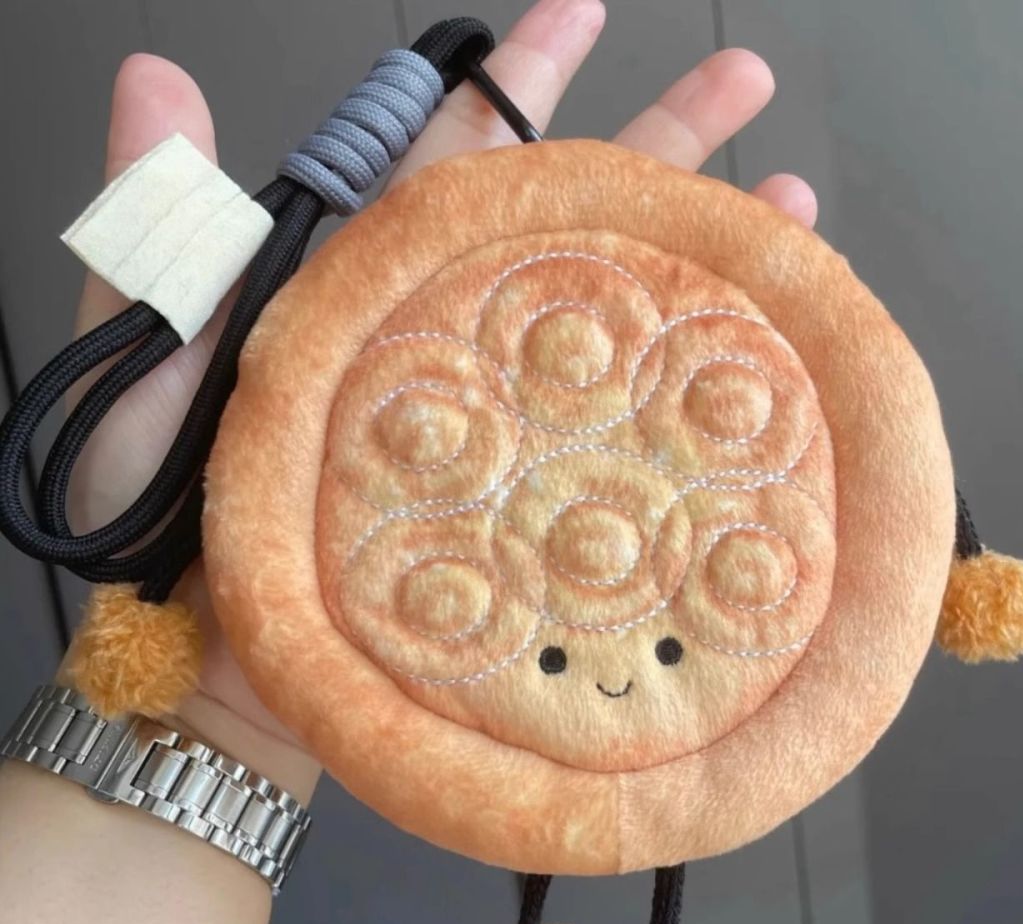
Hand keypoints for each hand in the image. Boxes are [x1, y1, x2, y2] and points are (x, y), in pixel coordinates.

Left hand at [68, 0, 816, 774]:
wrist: (214, 679)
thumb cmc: (165, 536)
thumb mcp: (156, 369)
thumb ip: (166, 233)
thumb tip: (155, 81)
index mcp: (369, 290)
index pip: (457, 158)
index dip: (521, 83)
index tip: (587, 16)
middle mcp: (452, 349)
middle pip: (567, 225)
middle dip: (657, 145)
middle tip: (742, 82)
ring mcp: (499, 431)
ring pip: (614, 324)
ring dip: (701, 258)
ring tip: (789, 206)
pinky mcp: (526, 508)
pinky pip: (616, 441)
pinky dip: (684, 401)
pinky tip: (746, 370)